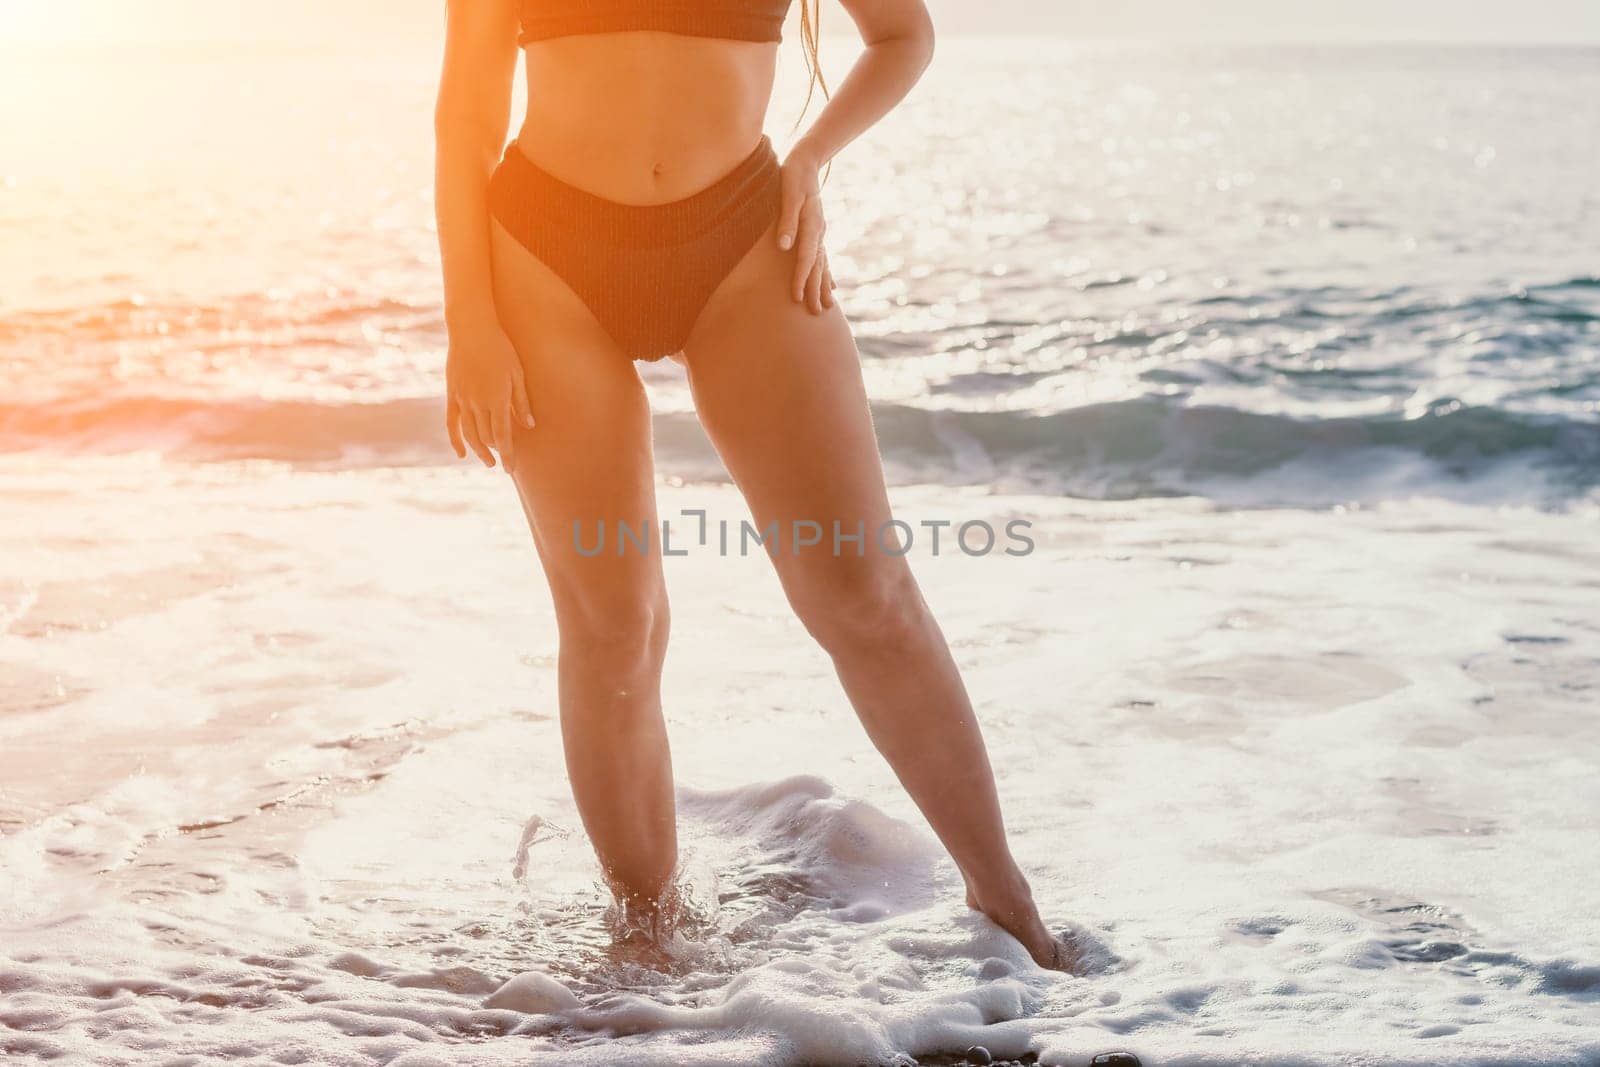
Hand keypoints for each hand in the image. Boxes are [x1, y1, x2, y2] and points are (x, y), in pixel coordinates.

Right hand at [444, 316, 533, 468]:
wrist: (471, 329)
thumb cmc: (500, 349)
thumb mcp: (517, 373)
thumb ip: (522, 401)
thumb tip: (529, 426)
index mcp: (496, 398)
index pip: (502, 436)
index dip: (508, 455)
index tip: (511, 470)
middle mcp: (477, 403)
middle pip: (486, 437)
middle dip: (496, 452)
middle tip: (505, 460)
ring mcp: (462, 399)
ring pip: (469, 434)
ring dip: (479, 450)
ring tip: (488, 460)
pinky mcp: (451, 395)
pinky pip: (451, 423)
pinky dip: (455, 440)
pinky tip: (462, 454)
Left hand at [776, 144, 836, 314]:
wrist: (805, 161)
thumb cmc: (792, 176)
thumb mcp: (787, 193)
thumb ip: (786, 220)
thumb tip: (783, 246)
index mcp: (812, 224)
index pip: (805, 258)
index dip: (801, 279)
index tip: (797, 298)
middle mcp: (819, 231)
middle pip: (818, 266)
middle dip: (816, 290)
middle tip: (815, 312)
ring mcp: (821, 231)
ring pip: (823, 264)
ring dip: (824, 285)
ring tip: (827, 306)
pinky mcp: (817, 230)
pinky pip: (824, 257)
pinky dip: (827, 272)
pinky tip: (831, 286)